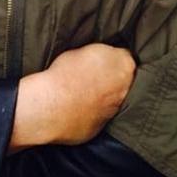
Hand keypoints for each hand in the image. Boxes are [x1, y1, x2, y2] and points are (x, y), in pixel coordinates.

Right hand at [9, 43, 134, 151]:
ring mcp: (115, 109)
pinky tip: (78, 107)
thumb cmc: (65, 73)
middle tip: (92, 74)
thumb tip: (101, 58)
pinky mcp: (102, 127)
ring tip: (83, 91)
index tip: (101, 59)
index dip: (112, 57)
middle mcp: (125, 88)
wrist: (51, 106)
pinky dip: (93, 111)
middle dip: (111, 77)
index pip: (126, 56)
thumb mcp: (87, 49)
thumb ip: (102, 54)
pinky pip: (100, 116)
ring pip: (113, 99)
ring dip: (103, 95)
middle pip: (123, 79)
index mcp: (124, 65)